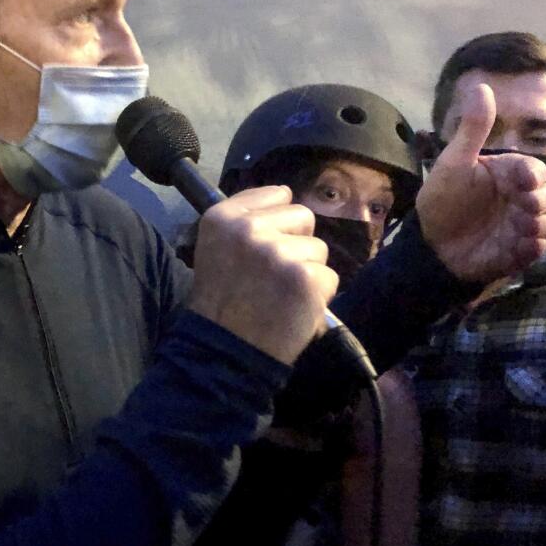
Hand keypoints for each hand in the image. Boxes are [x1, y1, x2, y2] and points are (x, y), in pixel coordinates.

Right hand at [190, 186, 338, 365]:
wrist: (225, 351)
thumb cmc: (222, 302)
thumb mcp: (216, 248)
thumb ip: (246, 219)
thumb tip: (287, 194)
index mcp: (222, 217)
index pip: (276, 194)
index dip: (277, 222)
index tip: (264, 245)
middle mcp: (249, 228)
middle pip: (303, 216)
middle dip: (296, 242)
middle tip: (274, 274)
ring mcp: (278, 252)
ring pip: (318, 249)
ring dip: (307, 272)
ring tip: (281, 295)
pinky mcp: (305, 278)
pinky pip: (329, 277)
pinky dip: (318, 297)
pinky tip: (293, 309)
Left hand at [417, 82, 545, 281]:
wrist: (429, 244)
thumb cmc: (441, 200)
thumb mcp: (454, 163)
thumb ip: (473, 128)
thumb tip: (481, 86)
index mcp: (507, 174)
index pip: (533, 170)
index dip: (532, 175)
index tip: (524, 181)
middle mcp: (519, 198)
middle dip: (539, 201)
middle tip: (522, 206)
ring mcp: (520, 226)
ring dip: (537, 224)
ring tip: (516, 228)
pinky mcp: (518, 251)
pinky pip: (537, 249)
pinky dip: (532, 247)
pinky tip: (518, 247)